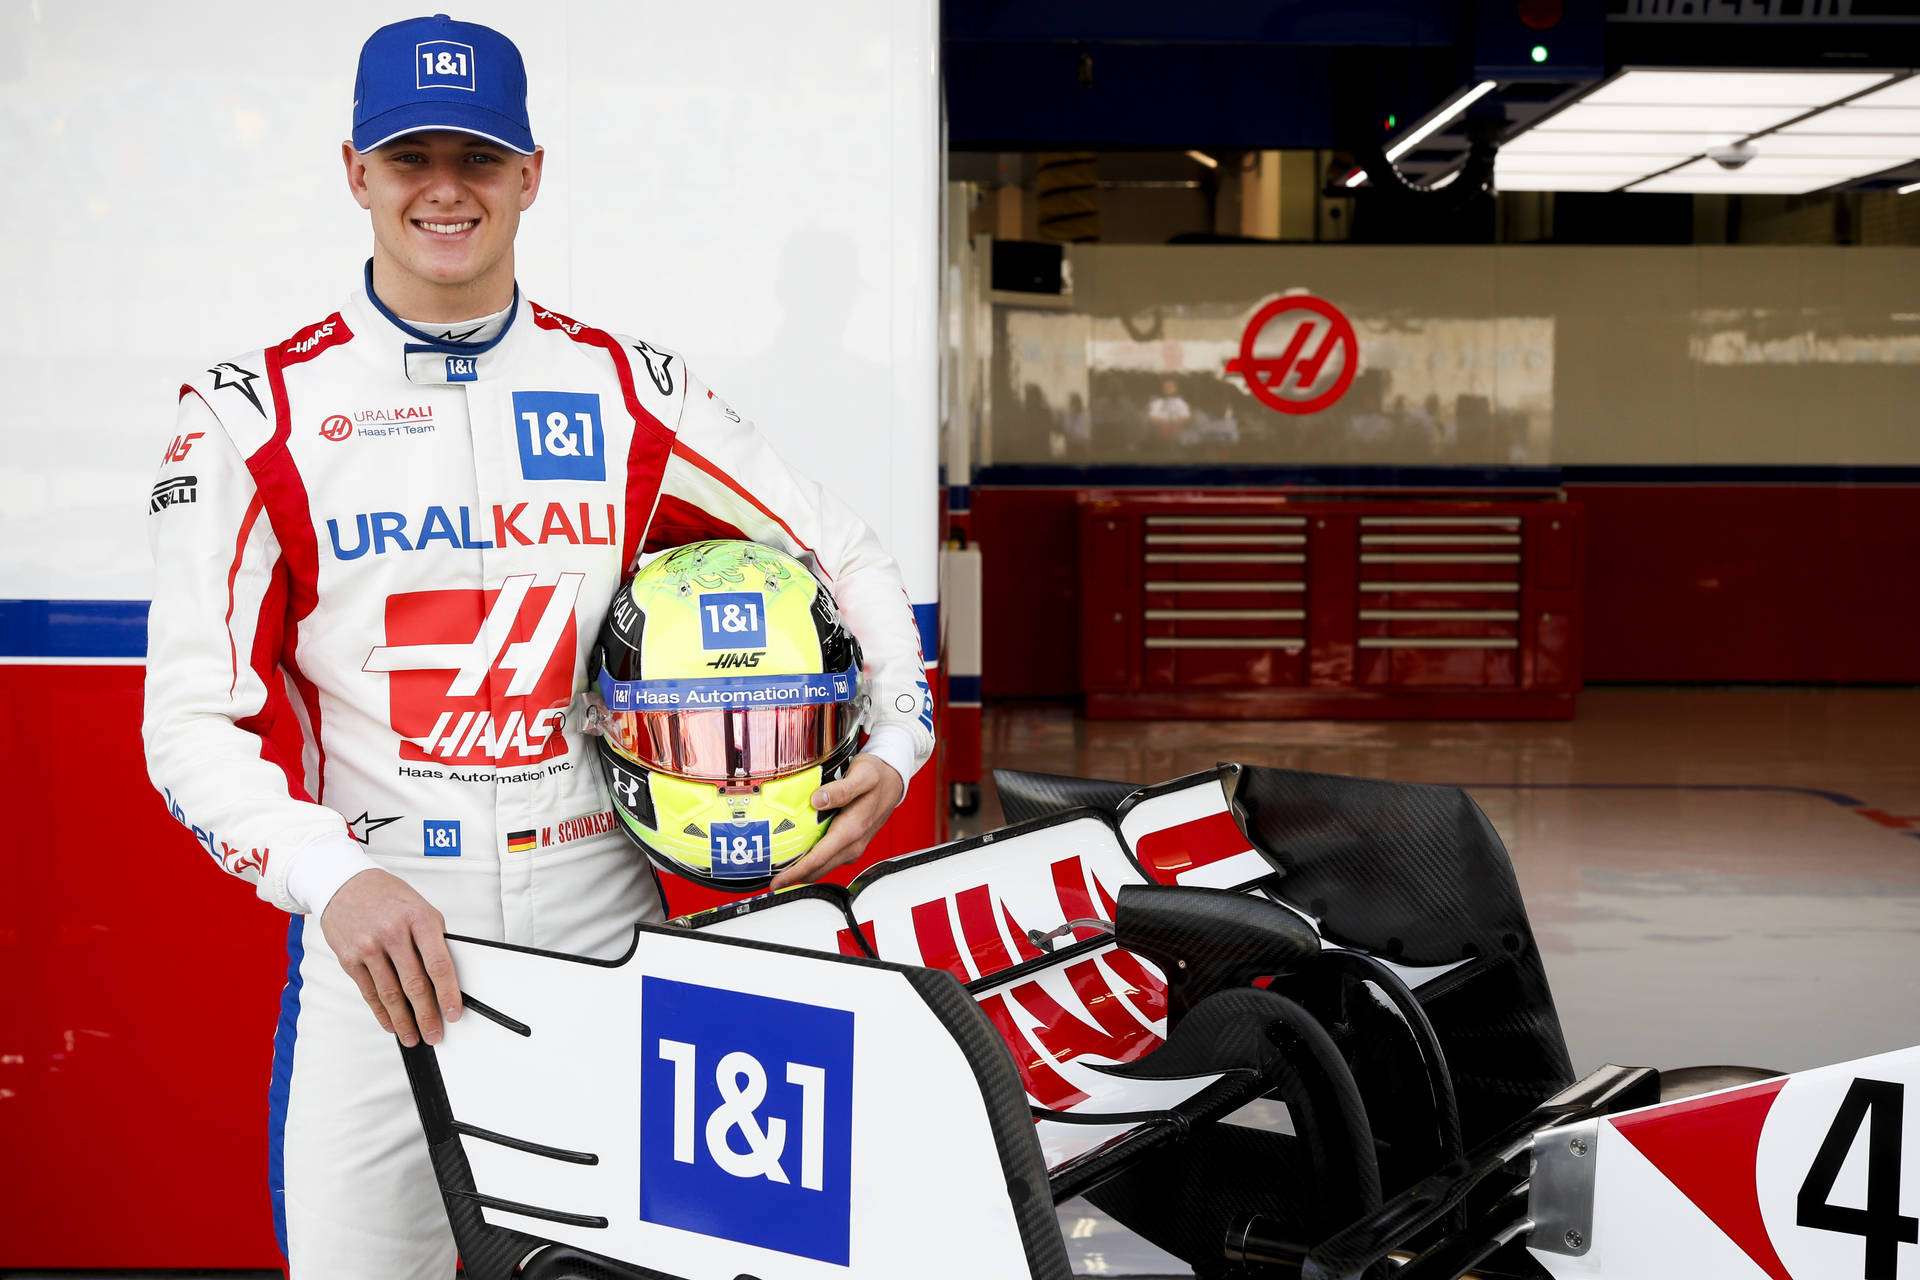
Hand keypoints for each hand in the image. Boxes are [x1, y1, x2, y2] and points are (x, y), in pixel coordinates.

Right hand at [319, 868, 461, 1045]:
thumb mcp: (420, 907)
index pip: (439, 964)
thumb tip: (447, 977)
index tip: (455, 1012)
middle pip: (415, 984)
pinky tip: (391, 1023)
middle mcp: (393, 933)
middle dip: (427, 1015)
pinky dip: (381, 1012)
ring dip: (404, 1021)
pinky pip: (368, 992)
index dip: (449, 993)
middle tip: (435, 1033)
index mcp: (419, 918)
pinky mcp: (349, 958)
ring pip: (391, 994)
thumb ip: (433, 939)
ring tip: (413, 1036)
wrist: (344, 883)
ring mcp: (369, 947)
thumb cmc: (387, 896)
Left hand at [771, 754, 905, 889]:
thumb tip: (817, 801)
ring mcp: (852, 847)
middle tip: (768, 873)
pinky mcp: (851, 845)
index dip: (796, 873)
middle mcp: (853, 844)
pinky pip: (827, 859)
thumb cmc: (878, 777)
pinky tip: (797, 852)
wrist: (893, 780)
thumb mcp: (862, 776)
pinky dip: (811, 861)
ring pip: (822, 867)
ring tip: (778, 864)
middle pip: (817, 869)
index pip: (819, 859)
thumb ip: (841, 790)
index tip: (777, 881)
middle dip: (793, 875)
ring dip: (802, 869)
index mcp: (852, 830)